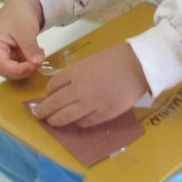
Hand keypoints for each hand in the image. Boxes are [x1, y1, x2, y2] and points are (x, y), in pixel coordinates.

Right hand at [0, 0, 44, 78]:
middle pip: (8, 72)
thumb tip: (37, 63)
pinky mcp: (6, 58)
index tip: (37, 65)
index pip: (4, 67)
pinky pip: (18, 67)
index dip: (21, 70)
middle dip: (26, 68)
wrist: (21, 5)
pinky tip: (36, 52)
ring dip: (28, 65)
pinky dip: (28, 62)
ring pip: (14, 71)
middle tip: (42, 57)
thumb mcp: (26, 30)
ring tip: (39, 52)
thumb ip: (30, 48)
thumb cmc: (19, 14)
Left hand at [35, 43, 149, 127]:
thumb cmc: (117, 58)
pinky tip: (78, 121)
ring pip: (65, 117)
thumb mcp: (92, 60)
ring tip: (53, 122)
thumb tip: (65, 88)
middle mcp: (79, 88)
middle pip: (54, 104)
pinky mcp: (104, 114)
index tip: (48, 96)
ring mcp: (91, 103)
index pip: (53, 86)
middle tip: (40, 115)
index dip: (48, 93)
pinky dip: (78, 123)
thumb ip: (77, 74)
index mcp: (76, 72)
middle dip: (44, 111)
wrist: (140, 65)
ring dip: (56, 121)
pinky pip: (84, 123)